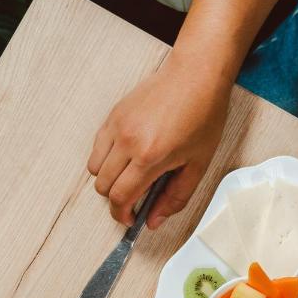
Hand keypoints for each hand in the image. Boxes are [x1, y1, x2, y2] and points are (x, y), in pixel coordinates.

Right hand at [87, 53, 229, 228]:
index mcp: (150, 157)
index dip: (122, 215)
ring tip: (132, 177)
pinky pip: (98, 147)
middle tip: (134, 202)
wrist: (196, 76)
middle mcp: (127, 141)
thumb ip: (175, 197)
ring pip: (94, 168)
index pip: (119, 197)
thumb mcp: (197, 165)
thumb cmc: (203, 118)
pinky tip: (129, 158)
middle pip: (102, 186)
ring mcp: (117, 126)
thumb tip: (154, 221)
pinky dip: (107, 159)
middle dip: (116, 200)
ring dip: (109, 180)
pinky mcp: (113, 114)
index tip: (132, 219)